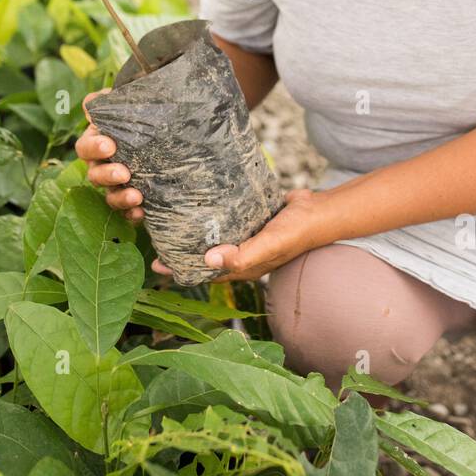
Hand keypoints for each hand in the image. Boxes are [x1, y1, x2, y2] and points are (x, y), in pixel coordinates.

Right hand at [75, 88, 144, 225]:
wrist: (170, 127)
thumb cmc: (148, 110)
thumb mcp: (138, 99)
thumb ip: (119, 97)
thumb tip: (93, 100)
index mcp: (100, 139)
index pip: (87, 144)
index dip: (94, 146)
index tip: (110, 145)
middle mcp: (103, 163)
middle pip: (94, 172)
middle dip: (106, 174)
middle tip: (123, 172)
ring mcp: (117, 183)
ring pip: (108, 194)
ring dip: (119, 197)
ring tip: (135, 195)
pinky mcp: (132, 199)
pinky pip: (126, 212)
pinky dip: (131, 214)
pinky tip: (142, 212)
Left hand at [151, 187, 325, 282]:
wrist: (319, 211)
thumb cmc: (296, 232)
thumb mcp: (269, 244)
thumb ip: (242, 255)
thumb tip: (208, 260)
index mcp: (243, 267)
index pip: (205, 273)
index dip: (181, 270)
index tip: (156, 261)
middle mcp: (241, 254)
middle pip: (205, 256)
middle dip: (180, 250)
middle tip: (155, 236)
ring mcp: (245, 236)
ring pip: (213, 237)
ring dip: (193, 232)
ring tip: (169, 218)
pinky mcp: (249, 218)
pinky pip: (225, 219)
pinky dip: (210, 215)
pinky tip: (196, 201)